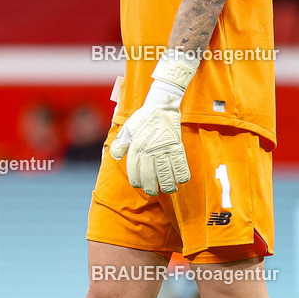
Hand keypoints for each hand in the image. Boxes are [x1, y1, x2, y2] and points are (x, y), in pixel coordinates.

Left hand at [109, 80, 189, 194]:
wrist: (161, 105)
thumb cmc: (143, 118)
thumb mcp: (127, 129)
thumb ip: (120, 144)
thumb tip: (117, 157)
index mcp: (136, 146)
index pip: (134, 169)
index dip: (135, 180)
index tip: (138, 185)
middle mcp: (150, 149)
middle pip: (149, 174)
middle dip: (150, 186)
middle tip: (152, 191)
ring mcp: (164, 148)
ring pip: (165, 173)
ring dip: (167, 185)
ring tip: (169, 189)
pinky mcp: (177, 146)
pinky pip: (181, 164)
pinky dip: (182, 174)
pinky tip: (181, 180)